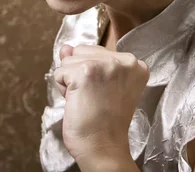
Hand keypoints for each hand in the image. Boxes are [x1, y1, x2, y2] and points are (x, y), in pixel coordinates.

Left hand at [54, 44, 148, 165]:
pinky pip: (59, 72)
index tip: (104, 93)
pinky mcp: (85, 72)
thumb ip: (85, 61)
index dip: (93, 74)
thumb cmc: (105, 123)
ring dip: (70, 81)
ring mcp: (104, 64)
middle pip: (82, 51)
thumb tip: (66, 47)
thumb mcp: (101, 85)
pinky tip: (78, 101)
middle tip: (94, 97)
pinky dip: (62, 89)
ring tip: (87, 99)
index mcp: (134, 64)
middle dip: (80, 73)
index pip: (97, 52)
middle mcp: (123, 60)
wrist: (103, 147)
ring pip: (68, 61)